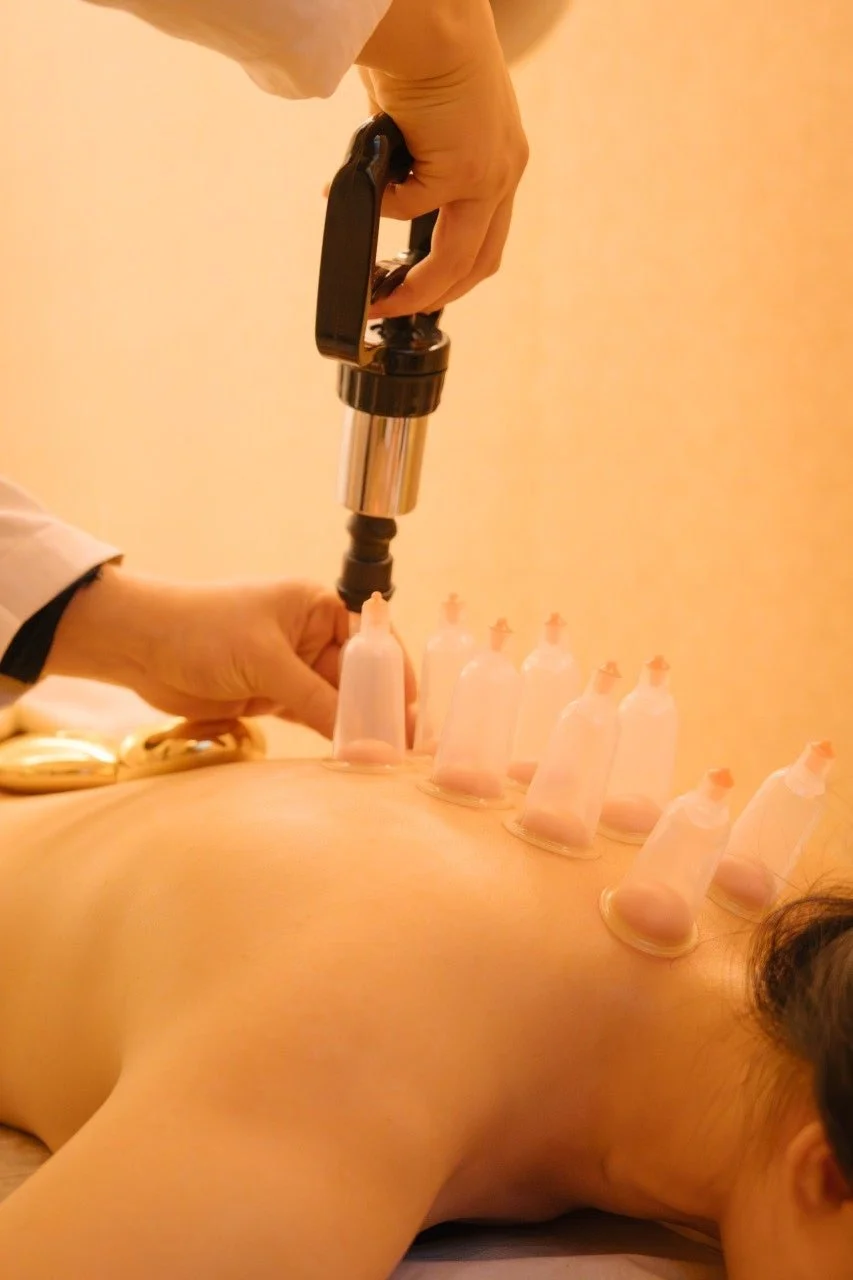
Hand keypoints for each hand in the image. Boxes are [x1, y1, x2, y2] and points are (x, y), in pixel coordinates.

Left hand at [44, 567, 416, 739]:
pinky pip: (310, 716)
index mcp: (316, 606)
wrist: (139, 645)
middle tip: (404, 747)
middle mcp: (310, 635)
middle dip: (378, 708)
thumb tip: (361, 736)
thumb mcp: (266, 661)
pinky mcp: (271, 695)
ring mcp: (291, 668)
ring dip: (354, 726)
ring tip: (383, 758)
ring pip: (335, 701)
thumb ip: (316, 699)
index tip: (413, 711)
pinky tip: (348, 754)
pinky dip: (326, 734)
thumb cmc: (202, 629)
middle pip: (357, 676)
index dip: (394, 675)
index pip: (371, 641)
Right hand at [356, 0, 527, 317]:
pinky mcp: (466, 171)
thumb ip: (417, 162)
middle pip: (480, 263)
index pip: (487, 235)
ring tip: (381, 297)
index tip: (419, 288)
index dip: (455, 273)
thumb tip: (381, 190)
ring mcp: (491, 175)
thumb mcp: (426, 122)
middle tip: (396, 309)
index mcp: (502, 157)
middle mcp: (505, 170)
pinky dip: (381, 206)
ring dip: (416, 287)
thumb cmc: (420, 52)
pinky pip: (411, 210)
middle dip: (436, 297)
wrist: (428, 21)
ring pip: (457, 260)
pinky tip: (359, 190)